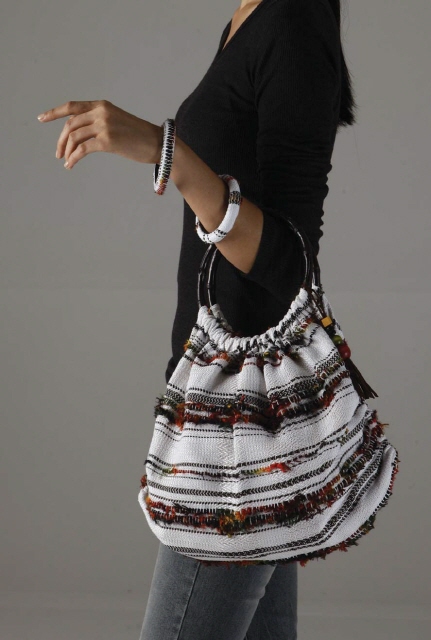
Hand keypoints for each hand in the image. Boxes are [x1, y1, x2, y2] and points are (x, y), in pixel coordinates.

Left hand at [37, 100, 163, 168]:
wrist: (158, 143)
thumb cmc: (139, 136)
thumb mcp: (116, 122)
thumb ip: (98, 122)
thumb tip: (80, 134)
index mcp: (102, 105)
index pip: (72, 107)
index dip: (54, 112)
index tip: (42, 119)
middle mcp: (101, 112)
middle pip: (70, 125)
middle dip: (61, 140)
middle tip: (58, 153)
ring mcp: (104, 125)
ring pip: (75, 137)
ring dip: (67, 151)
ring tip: (66, 161)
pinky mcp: (107, 141)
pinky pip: (83, 149)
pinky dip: (74, 158)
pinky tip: (71, 165)